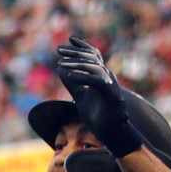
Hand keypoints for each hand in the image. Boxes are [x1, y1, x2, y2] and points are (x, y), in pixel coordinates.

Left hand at [53, 36, 146, 158]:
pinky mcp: (110, 95)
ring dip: (76, 64)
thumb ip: (73, 83)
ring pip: (94, 68)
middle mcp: (107, 77)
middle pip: (92, 58)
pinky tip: (70, 76)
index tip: (70, 39)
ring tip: (60, 64)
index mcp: (101, 76)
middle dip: (75, 52)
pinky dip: (84, 78)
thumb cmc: (99, 115)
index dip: (83, 46)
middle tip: (59, 50)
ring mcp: (110, 84)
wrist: (112, 132)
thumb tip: (61, 68)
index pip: (93, 55)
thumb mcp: (81, 96)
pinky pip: (97, 82)